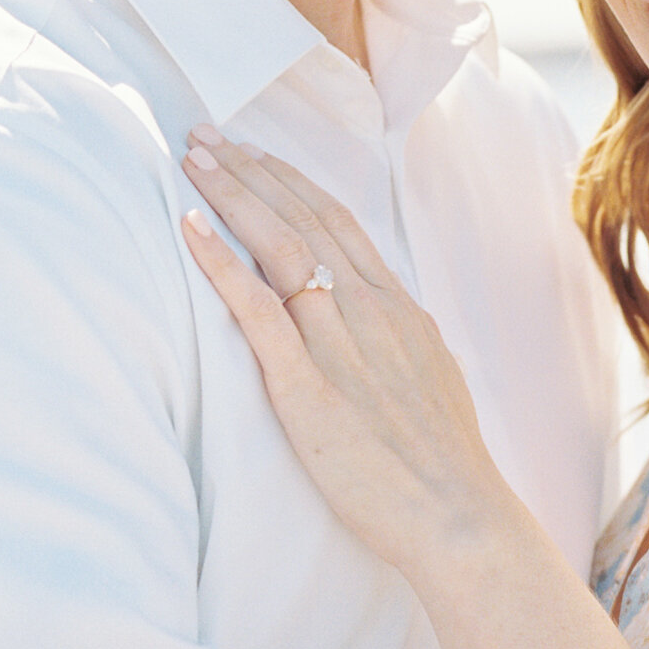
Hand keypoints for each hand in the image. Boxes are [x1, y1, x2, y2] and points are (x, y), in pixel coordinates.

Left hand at [178, 134, 514, 577]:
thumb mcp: (433, 379)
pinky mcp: (307, 386)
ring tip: (190, 158)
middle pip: (303, 216)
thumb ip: (401, 341)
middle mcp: (370, 310)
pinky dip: (220, 261)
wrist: (460, 517)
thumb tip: (384, 323)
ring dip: (231, 194)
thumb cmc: (445, 465)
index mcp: (399, 308)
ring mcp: (339, 343)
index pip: (338, 220)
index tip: (254, 150)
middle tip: (204, 131)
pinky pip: (256, 309)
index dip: (290, 179)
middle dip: (250, 168)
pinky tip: (189, 227)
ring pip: (279, 244)